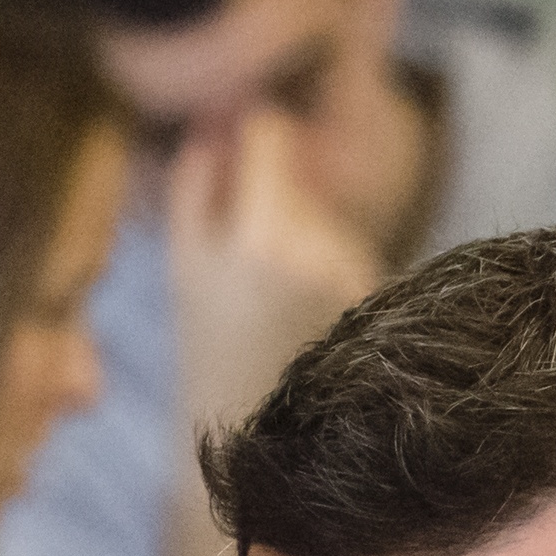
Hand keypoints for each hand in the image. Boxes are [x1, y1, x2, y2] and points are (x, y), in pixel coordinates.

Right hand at [164, 107, 390, 433]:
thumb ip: (196, 183)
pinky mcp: (371, 295)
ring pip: (325, 215)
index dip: (258, 132)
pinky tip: (304, 313)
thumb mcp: (184, 262)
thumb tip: (219, 119)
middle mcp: (313, 249)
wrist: (249, 436)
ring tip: (272, 297)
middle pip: (296, 180)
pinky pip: (347, 251)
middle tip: (245, 259)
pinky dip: (327, 268)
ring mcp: (349, 273)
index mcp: (255, 234)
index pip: (270, 136)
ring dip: (302, 236)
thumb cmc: (207, 349)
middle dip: (273, 201)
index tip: (248, 139)